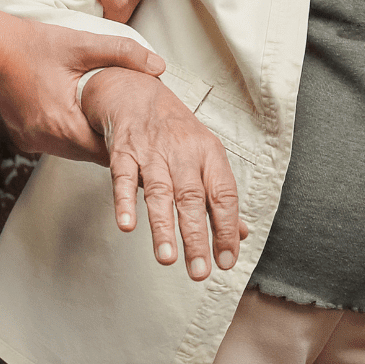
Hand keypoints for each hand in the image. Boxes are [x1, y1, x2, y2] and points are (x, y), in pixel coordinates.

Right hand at [0, 12, 165, 161]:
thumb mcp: (81, 44)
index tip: (146, 140)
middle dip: (112, 143)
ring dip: (91, 138)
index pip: (107, 151)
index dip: (128, 145)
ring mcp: (32, 141)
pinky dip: (71, 134)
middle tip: (135, 134)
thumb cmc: (31, 44)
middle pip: (92, 154)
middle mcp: (45, 140)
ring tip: (110, 125)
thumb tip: (159, 66)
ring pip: (75, 151)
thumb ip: (123, 53)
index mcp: (62, 124)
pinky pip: (57, 144)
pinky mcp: (24, 138)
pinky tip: (80, 118)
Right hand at [82, 67, 246, 280]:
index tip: (228, 260)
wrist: (135, 92)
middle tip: (200, 272)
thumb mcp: (206, 158)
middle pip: (192, 199)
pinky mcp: (123, 151)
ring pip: (160, 193)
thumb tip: (242, 234)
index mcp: (210, 155)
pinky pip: (123, 178)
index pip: (224, 196)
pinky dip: (124, 202)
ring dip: (163, 228)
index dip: (227, 229)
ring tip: (168, 258)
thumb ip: (220, 198)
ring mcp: (152, 152)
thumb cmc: (176, 133)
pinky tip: (127, 225)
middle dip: (197, 238)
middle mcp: (183, 153)